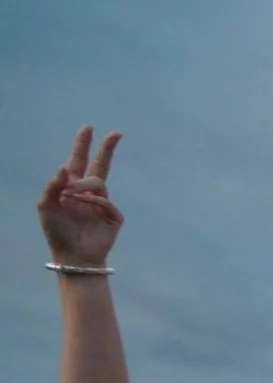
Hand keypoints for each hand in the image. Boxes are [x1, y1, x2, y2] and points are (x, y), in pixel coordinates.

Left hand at [38, 126, 122, 266]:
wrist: (73, 255)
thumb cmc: (57, 231)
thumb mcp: (45, 206)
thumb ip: (52, 185)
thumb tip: (65, 167)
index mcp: (71, 187)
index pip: (78, 161)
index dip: (82, 144)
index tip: (89, 128)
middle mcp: (88, 192)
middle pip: (100, 165)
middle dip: (107, 149)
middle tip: (116, 134)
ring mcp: (102, 203)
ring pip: (98, 182)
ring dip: (84, 186)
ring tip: (72, 197)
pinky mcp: (113, 216)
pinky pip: (106, 201)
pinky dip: (95, 202)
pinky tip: (86, 208)